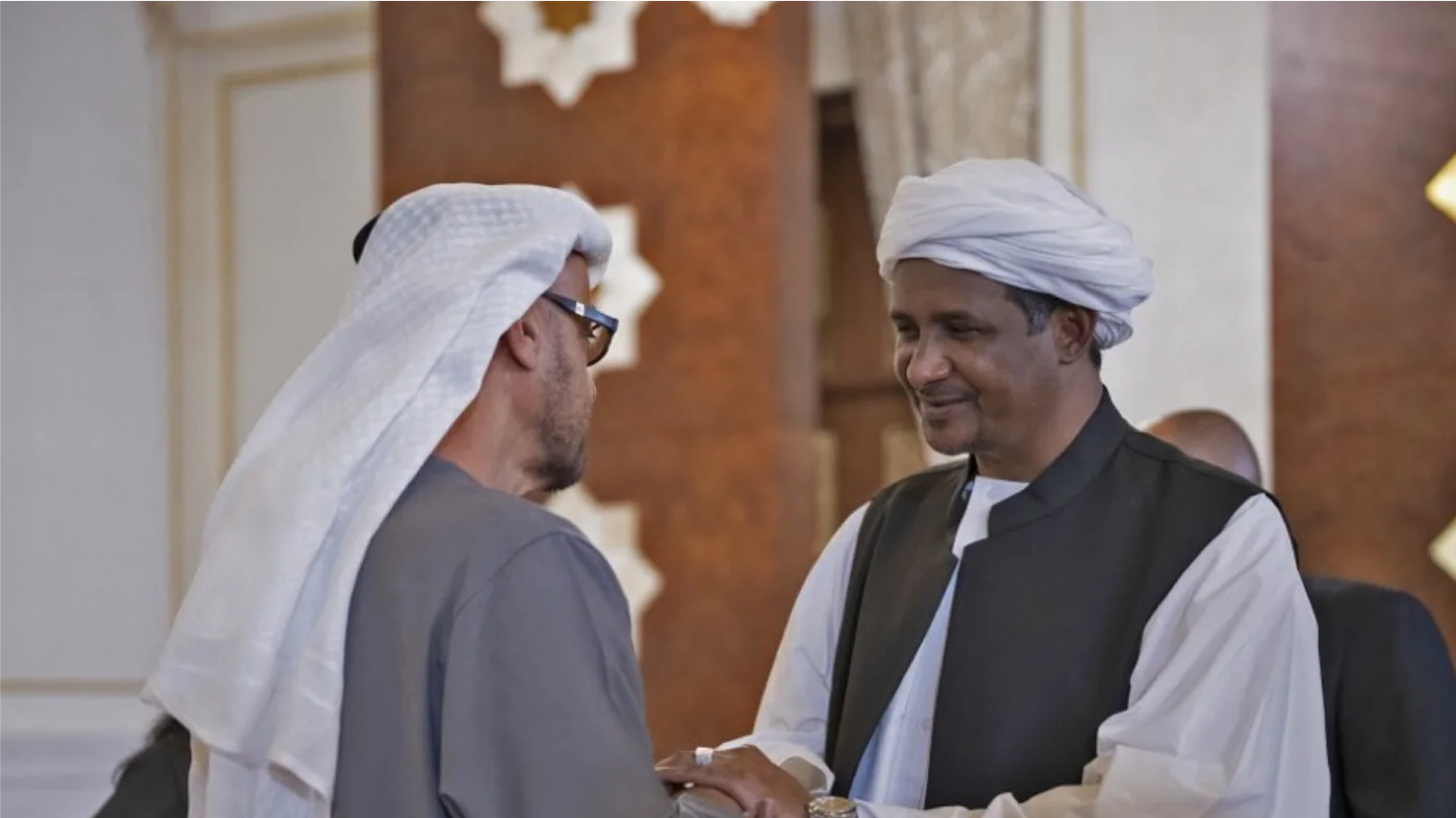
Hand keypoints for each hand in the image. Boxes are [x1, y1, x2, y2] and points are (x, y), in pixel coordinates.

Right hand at [657, 746, 811, 817]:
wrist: (813, 814)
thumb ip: (728, 813)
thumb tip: (699, 807)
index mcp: (739, 777)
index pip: (697, 769)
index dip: (672, 771)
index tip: (651, 774)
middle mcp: (740, 759)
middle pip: (698, 756)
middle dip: (673, 763)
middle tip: (649, 772)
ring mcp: (747, 754)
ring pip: (708, 753)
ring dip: (686, 761)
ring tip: (665, 772)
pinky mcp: (753, 755)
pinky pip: (721, 755)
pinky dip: (703, 760)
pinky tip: (694, 769)